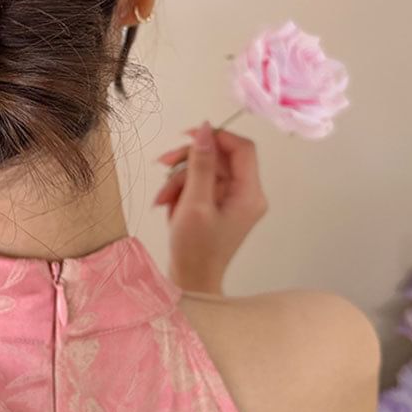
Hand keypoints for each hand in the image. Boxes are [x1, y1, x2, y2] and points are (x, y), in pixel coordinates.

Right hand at [153, 121, 267, 294]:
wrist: (191, 282)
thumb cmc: (195, 250)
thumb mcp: (194, 203)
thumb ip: (200, 164)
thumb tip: (205, 129)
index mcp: (249, 194)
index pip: (242, 148)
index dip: (217, 136)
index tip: (190, 137)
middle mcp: (245, 194)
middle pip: (218, 157)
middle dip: (188, 161)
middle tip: (164, 162)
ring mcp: (231, 199)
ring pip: (204, 169)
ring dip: (178, 178)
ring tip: (162, 198)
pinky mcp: (217, 205)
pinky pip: (199, 183)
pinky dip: (180, 189)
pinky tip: (168, 203)